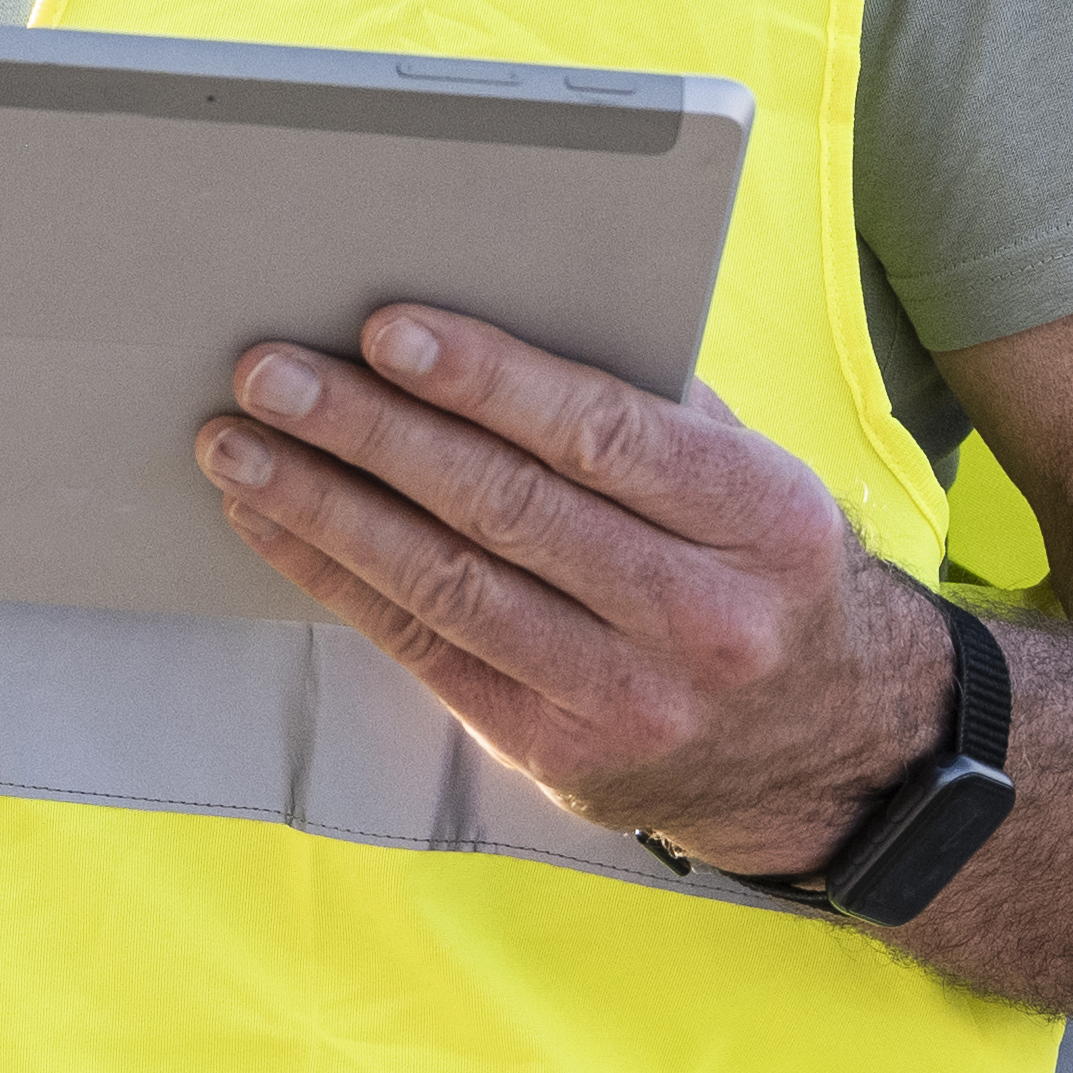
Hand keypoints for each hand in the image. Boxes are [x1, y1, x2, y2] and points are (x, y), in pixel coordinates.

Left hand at [196, 304, 946, 876]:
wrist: (836, 751)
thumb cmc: (761, 569)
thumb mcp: (752, 480)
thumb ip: (649, 407)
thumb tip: (486, 317)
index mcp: (761, 521)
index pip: (603, 435)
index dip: (487, 380)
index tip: (386, 330)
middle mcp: (702, 618)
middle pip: (507, 510)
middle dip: (371, 433)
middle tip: (270, 374)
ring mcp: (629, 700)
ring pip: (448, 588)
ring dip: (324, 508)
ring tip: (236, 444)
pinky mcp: (561, 755)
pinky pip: (425, 653)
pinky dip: (337, 581)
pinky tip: (275, 523)